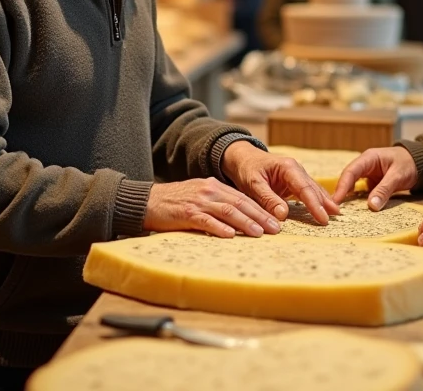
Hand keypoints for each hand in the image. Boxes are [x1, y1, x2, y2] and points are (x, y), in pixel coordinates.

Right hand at [143, 178, 279, 237]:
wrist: (147, 201)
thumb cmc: (174, 203)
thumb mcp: (199, 197)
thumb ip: (217, 205)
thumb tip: (239, 221)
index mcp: (214, 186)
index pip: (242, 198)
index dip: (260, 209)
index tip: (275, 221)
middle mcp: (209, 191)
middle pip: (240, 203)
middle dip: (259, 216)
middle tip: (275, 229)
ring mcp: (198, 201)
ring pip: (227, 211)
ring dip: (245, 222)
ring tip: (259, 233)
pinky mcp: (186, 212)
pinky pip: (206, 220)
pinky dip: (219, 228)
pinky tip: (231, 235)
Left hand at [221, 141, 338, 224]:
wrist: (242, 158)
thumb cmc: (247, 169)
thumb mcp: (253, 184)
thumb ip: (268, 199)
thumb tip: (283, 215)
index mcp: (287, 167)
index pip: (304, 188)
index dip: (314, 204)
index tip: (323, 218)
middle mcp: (295, 169)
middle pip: (312, 188)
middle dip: (324, 203)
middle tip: (335, 217)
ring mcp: (296, 174)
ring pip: (312, 189)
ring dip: (323, 201)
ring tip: (335, 213)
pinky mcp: (293, 181)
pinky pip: (307, 191)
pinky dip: (316, 199)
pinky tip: (324, 207)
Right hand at [333, 146, 418, 209]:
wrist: (420, 163)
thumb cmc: (409, 164)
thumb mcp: (398, 176)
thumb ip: (384, 190)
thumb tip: (371, 206)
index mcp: (368, 158)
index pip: (351, 171)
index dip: (342, 186)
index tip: (337, 200)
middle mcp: (364, 166)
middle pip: (348, 179)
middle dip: (340, 193)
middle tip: (333, 209)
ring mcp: (367, 175)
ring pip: (353, 186)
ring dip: (348, 198)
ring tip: (340, 212)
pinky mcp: (371, 184)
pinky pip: (361, 192)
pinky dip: (357, 201)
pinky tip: (354, 211)